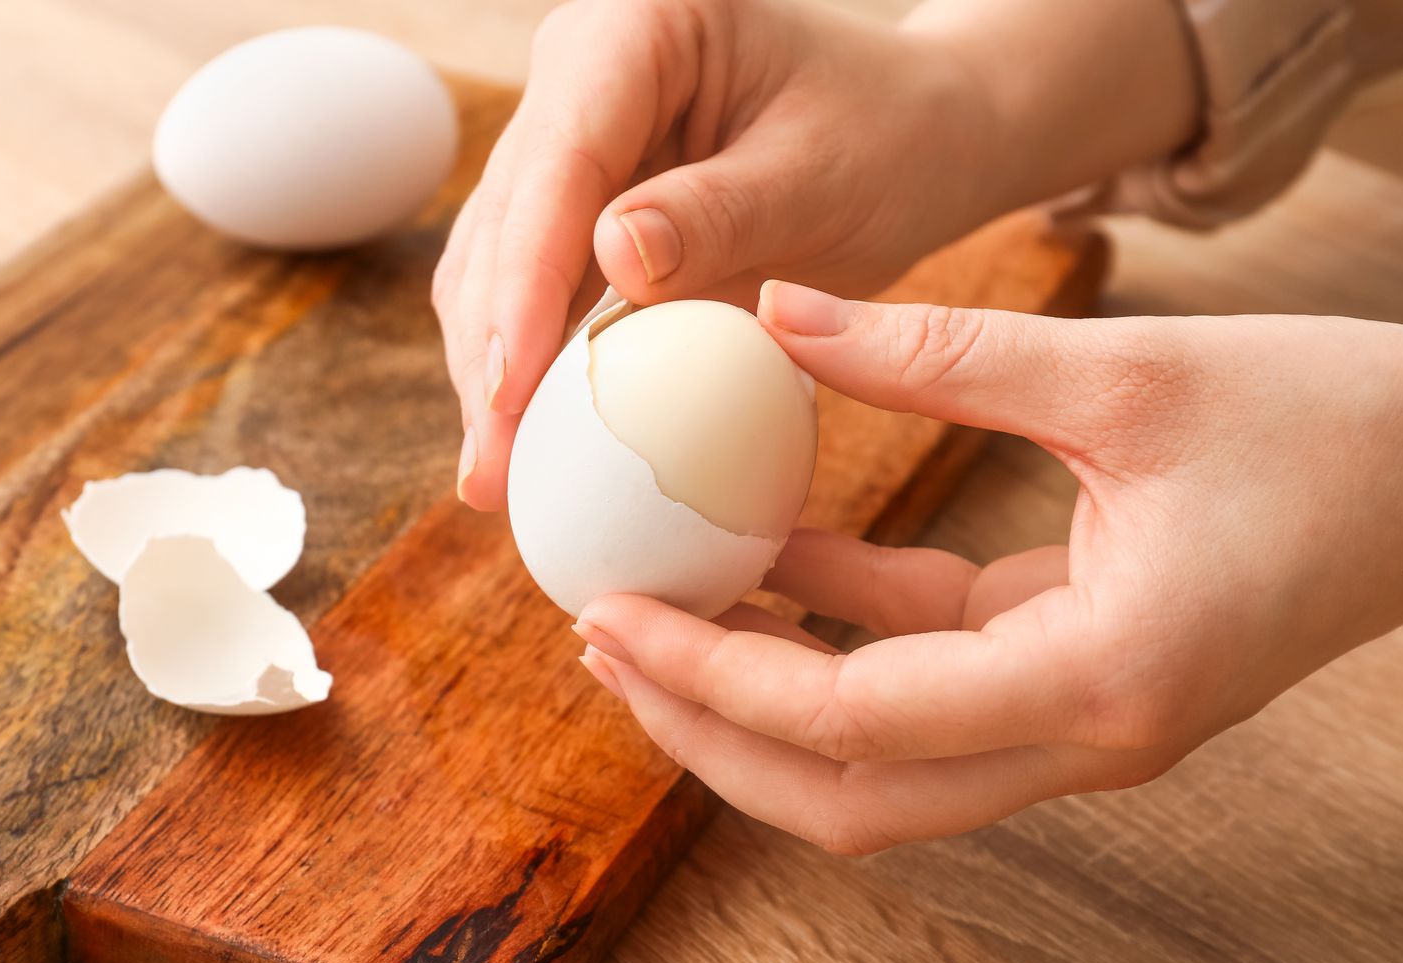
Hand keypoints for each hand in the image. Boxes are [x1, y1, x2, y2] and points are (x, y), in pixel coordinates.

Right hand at [433, 0, 1003, 509]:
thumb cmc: (885, 139)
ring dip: (494, 372)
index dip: (526, 284)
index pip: (561, 161)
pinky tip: (528, 441)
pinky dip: (529, 365)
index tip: (512, 393)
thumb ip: (718, 216)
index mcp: (639, 30)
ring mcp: (569, 140)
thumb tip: (610, 261)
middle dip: (493, 352)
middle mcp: (581, 76)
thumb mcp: (819, 178)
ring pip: (496, 263)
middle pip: (507, 220)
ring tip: (496, 479)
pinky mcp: (575, 205)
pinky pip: (531, 289)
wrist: (911, 137)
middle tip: (491, 473)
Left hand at [573, 280, 1402, 853]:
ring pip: (882, 759)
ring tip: (661, 610)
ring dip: (764, 696)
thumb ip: (935, 355)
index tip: (610, 618)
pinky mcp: (1078, 674)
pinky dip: (842, 630)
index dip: (714, 676)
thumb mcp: (1126, 374)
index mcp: (1101, 681)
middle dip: (713, 733)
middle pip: (849, 794)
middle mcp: (1087, 736)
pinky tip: (772, 551)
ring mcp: (1084, 720)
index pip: (854, 720)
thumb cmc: (1333, 424)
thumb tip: (778, 318)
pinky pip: (931, 676)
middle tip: (609, 644)